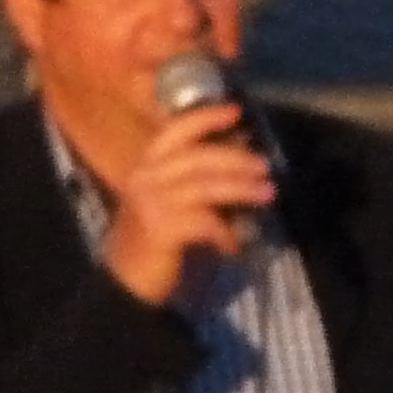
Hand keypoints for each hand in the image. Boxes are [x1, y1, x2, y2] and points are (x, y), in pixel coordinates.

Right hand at [98, 99, 275, 306]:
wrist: (125, 282)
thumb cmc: (153, 238)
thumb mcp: (168, 201)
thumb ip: (195, 178)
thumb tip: (240, 155)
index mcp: (146, 165)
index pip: (176, 130)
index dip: (206, 117)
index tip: (235, 111)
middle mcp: (145, 178)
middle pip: (198, 157)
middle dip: (236, 158)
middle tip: (264, 165)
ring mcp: (151, 203)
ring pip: (206, 187)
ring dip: (242, 189)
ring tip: (267, 193)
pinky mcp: (161, 229)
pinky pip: (204, 222)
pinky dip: (224, 232)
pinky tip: (233, 244)